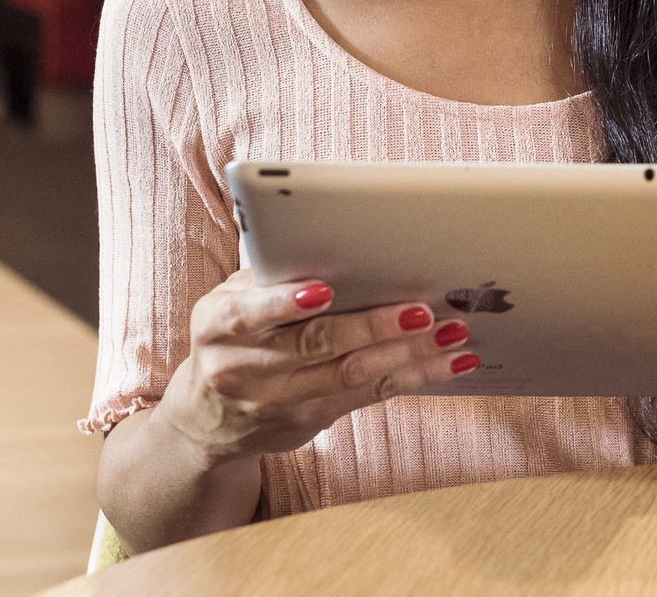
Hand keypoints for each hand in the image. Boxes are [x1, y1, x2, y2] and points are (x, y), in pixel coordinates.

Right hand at [154, 269, 477, 467]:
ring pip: (350, 376)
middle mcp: (239, 368)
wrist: (205, 420)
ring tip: (452, 334)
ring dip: (408, 354)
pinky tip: (449, 364)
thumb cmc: (234, 336)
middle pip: (314, 345)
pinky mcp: (307, 423)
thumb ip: (271, 275)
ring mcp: (273, 402)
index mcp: (216, 324)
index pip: (248, 313)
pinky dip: (413, 377)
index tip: (324, 290)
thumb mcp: (233, 302)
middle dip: (373, 327)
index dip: (285, 302)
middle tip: (421, 311)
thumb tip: (336, 234)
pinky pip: (368, 397)